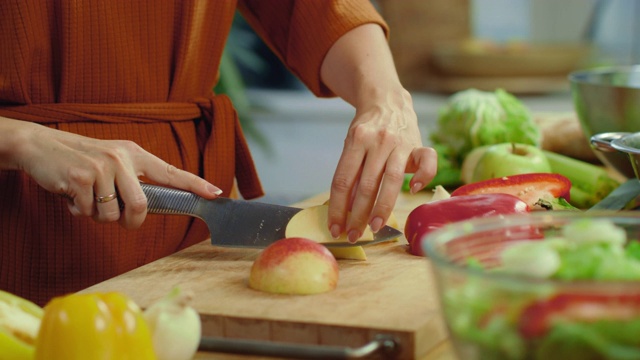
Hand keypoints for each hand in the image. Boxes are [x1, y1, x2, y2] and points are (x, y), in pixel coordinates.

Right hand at [6, 120, 220, 228]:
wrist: (40, 146)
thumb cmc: (81, 160)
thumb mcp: (112, 162)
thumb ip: (132, 180)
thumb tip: (147, 209)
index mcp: (135, 154)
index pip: (172, 171)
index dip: (195, 184)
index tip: (216, 193)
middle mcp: (122, 158)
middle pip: (141, 206)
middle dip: (130, 222)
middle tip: (119, 218)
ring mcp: (102, 167)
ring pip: (113, 215)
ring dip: (99, 216)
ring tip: (87, 198)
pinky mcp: (80, 178)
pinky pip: (89, 212)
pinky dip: (79, 211)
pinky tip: (71, 195)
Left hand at [328, 89, 436, 242]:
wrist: (387, 99)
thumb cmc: (367, 129)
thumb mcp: (351, 144)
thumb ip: (350, 172)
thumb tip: (345, 209)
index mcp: (356, 140)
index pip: (343, 180)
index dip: (337, 207)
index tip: (335, 228)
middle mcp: (378, 141)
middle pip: (366, 184)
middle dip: (357, 215)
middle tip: (353, 235)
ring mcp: (400, 143)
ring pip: (392, 180)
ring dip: (382, 207)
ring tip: (374, 227)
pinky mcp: (418, 144)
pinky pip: (427, 161)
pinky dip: (423, 176)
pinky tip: (415, 190)